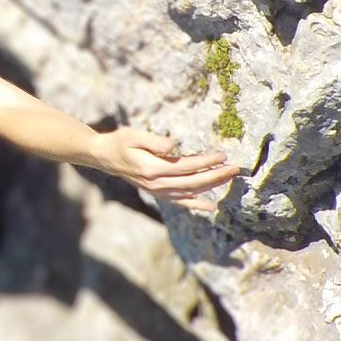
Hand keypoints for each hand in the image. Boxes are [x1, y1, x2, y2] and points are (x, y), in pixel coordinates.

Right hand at [89, 129, 240, 211]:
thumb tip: (173, 146)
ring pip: (190, 192)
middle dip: (216, 175)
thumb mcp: (134, 135)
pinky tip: (210, 206)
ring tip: (228, 178)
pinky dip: (196, 204)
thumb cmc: (120, 142)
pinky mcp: (158, 193)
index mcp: (152, 169)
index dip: (206, 161)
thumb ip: (154, 141)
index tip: (223, 155)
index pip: (186, 166)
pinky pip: (180, 201)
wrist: (104, 157)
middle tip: (235, 168)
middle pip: (193, 182)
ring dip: (211, 185)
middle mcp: (156, 184)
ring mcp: (157, 191)